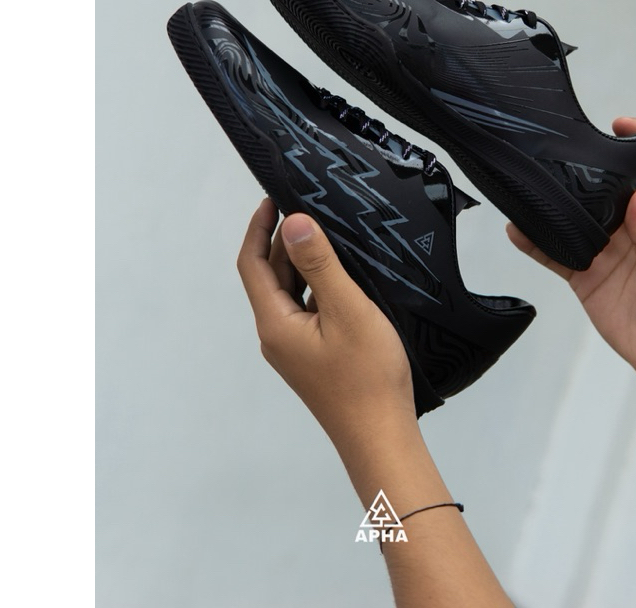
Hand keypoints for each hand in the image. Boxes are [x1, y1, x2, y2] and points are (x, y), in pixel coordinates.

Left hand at [236, 200, 514, 607]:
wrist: (382, 438)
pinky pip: (307, 310)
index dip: (259, 227)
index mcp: (275, 324)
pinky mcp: (314, 357)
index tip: (274, 196)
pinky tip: (344, 274)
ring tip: (329, 232)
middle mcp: (277, 335)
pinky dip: (317, 285)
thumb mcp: (346, 310)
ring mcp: (295, 349)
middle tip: (309, 206)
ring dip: (302, 262)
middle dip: (283, 240)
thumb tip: (293, 222)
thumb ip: (319, 265)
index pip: (252, 264)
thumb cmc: (367, 377)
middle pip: (270, 277)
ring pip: (290, 294)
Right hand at [507, 117, 635, 413]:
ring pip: (576, 215)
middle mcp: (634, 226)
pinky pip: (555, 253)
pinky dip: (536, 242)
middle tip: (564, 151)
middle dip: (587, 166)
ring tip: (533, 185)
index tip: (619, 124)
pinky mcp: (586, 273)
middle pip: (607, 185)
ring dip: (556, 202)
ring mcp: (608, 248)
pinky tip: (519, 229)